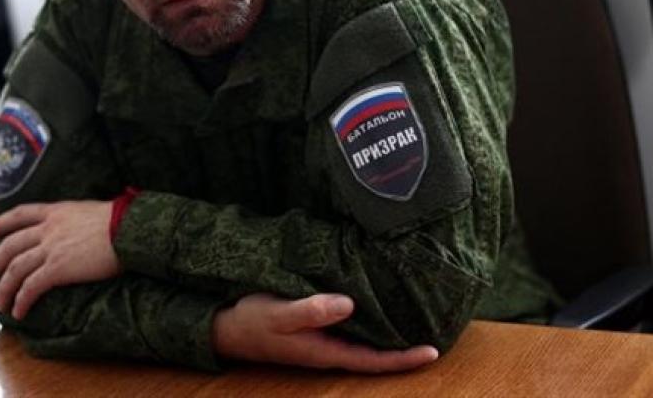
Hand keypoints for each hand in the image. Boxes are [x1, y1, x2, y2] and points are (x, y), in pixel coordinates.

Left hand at [0, 201, 120, 319]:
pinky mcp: (58, 268)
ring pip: (14, 270)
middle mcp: (49, 228)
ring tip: (1, 304)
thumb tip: (77, 228)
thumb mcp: (91, 210)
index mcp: (57, 211)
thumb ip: (75, 218)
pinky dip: (21, 301)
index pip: (20, 214)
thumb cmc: (121, 220)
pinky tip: (20, 312)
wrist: (129, 228)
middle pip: (9, 247)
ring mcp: (51, 248)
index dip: (0, 224)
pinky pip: (30, 288)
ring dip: (4, 290)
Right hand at [213, 292, 438, 372]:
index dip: (403, 359)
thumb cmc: (254, 320)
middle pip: (376, 353)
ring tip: (416, 317)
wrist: (228, 325)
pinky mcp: (318, 326)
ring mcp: (324, 338)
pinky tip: (379, 304)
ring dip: (390, 334)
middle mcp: (330, 347)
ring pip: (366, 340)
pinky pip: (352, 327)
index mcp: (325, 350)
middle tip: (437, 330)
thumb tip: (349, 304)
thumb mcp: (280, 314)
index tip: (432, 351)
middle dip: (405, 347)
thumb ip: (312, 311)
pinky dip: (370, 319)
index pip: (373, 361)